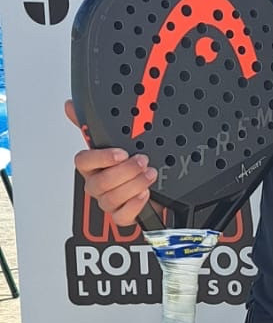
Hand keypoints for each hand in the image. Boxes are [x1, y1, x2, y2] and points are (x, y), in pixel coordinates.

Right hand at [65, 98, 154, 229]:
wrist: (152, 187)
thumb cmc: (128, 165)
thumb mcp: (115, 141)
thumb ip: (92, 125)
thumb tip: (70, 106)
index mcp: (93, 166)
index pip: (83, 162)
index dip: (101, 158)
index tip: (120, 152)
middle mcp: (98, 184)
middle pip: (100, 183)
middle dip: (124, 171)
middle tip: (142, 161)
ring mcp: (108, 201)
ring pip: (111, 199)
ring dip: (134, 185)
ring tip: (149, 174)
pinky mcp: (121, 215)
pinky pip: (122, 216)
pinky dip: (135, 205)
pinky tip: (144, 194)